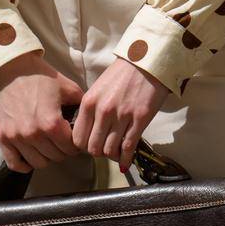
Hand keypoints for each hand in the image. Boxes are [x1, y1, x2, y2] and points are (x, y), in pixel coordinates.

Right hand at [0, 52, 84, 171]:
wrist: (8, 67)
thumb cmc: (38, 75)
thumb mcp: (67, 87)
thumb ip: (81, 106)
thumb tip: (91, 122)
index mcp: (51, 122)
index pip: (70, 148)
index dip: (75, 145)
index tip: (73, 139)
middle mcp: (33, 133)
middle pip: (56, 157)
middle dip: (62, 150)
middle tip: (61, 141)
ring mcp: (15, 137)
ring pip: (38, 163)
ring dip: (45, 157)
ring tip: (47, 145)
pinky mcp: (1, 137)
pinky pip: (15, 163)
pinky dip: (24, 163)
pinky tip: (30, 155)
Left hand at [70, 57, 171, 173]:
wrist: (147, 62)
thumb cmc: (122, 74)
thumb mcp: (98, 88)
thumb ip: (91, 109)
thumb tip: (89, 131)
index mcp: (89, 102)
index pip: (78, 138)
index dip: (83, 146)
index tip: (90, 145)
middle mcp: (103, 111)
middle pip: (93, 148)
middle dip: (98, 153)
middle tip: (104, 150)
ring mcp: (122, 116)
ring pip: (110, 150)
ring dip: (113, 156)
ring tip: (116, 152)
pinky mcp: (139, 119)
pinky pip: (129, 147)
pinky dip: (126, 159)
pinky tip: (126, 163)